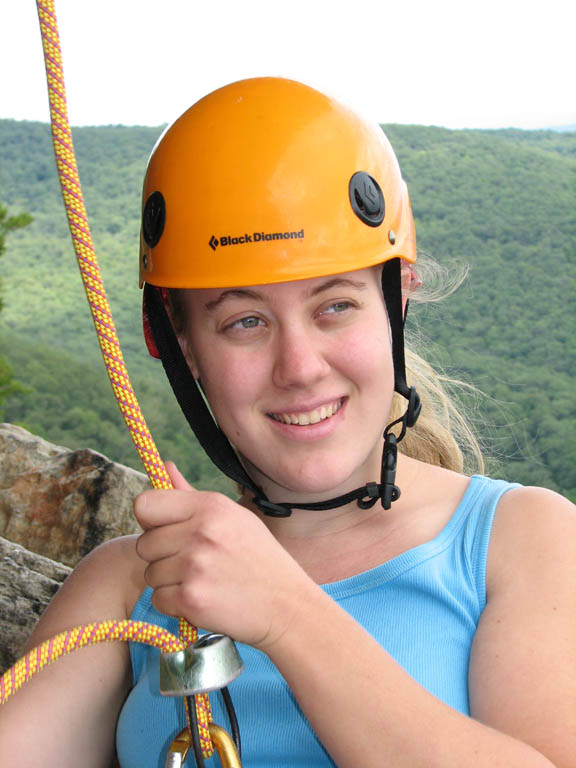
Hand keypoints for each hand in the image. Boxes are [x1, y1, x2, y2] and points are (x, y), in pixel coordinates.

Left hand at [134, 462, 312, 650]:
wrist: (286, 604)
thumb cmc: (257, 557)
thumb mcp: (233, 517)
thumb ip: (191, 496)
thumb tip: (164, 467)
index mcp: (211, 506)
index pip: (145, 504)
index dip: (150, 520)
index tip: (164, 531)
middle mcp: (201, 531)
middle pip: (145, 543)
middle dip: (162, 556)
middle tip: (194, 563)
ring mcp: (195, 566)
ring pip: (151, 573)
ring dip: (169, 582)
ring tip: (203, 581)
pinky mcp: (192, 599)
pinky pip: (159, 600)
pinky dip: (175, 605)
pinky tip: (202, 600)